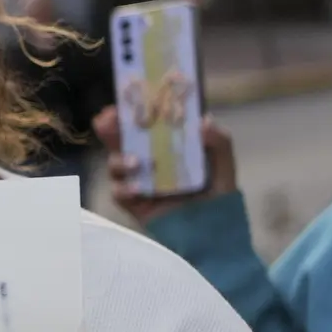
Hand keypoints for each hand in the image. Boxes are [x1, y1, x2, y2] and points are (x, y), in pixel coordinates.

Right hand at [93, 106, 238, 226]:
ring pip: (115, 163)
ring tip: (136, 163)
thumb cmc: (219, 196)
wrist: (214, 233)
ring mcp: (139, 181)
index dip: (133, 109)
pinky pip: (118, 191)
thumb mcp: (224, 164)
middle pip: (122, 139)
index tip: (127, 99)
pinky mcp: (134, 203)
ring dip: (119, 159)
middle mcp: (149, 160)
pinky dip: (123, 187)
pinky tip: (138, 188)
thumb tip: (203, 120)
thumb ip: (220, 141)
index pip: (147, 122)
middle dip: (111, 128)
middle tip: (107, 120)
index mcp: (168, 145)